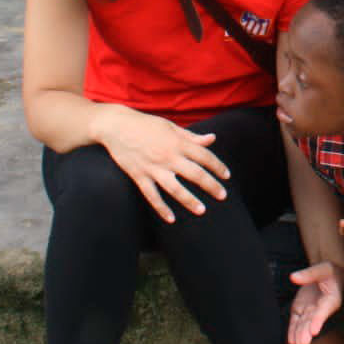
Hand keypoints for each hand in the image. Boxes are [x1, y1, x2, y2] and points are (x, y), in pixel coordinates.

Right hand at [95, 105, 231, 222]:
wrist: (116, 126)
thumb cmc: (146, 124)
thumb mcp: (171, 126)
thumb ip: (192, 137)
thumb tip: (212, 139)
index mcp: (178, 142)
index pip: (204, 156)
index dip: (218, 166)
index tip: (226, 175)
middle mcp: (168, 156)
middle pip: (195, 174)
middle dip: (211, 186)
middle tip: (223, 196)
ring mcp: (153, 168)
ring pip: (175, 188)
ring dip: (189, 200)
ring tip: (202, 210)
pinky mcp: (139, 175)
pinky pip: (151, 195)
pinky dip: (161, 208)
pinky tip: (171, 218)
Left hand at [286, 261, 343, 343]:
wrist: (327, 274)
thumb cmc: (328, 271)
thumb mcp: (322, 268)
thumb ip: (309, 273)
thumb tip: (294, 277)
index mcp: (332, 298)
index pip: (324, 311)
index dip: (319, 320)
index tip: (314, 331)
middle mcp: (322, 308)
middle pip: (314, 321)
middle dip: (307, 332)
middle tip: (303, 343)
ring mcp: (311, 310)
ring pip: (305, 324)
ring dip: (300, 334)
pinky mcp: (301, 310)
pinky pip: (297, 321)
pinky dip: (293, 330)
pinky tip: (291, 341)